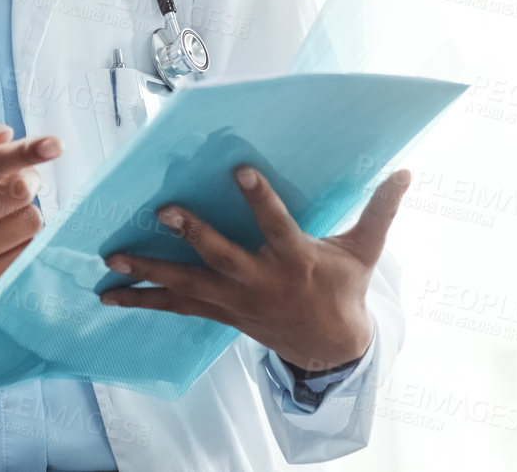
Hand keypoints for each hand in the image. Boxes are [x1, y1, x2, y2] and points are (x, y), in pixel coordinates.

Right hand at [0, 122, 60, 347]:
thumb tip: (4, 134)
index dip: (24, 153)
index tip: (55, 145)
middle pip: (19, 192)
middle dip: (29, 179)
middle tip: (17, 181)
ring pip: (31, 222)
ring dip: (27, 210)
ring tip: (5, 212)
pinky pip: (30, 250)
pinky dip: (24, 237)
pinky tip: (2, 237)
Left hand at [99, 166, 411, 371]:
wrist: (329, 348)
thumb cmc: (344, 290)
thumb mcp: (365, 252)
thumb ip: (380, 210)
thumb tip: (405, 172)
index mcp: (295, 259)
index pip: (276, 223)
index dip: (259, 198)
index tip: (240, 169)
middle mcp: (259, 280)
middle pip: (221, 256)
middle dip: (192, 235)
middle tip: (164, 211)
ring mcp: (235, 300)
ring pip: (188, 285)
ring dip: (149, 271)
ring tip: (113, 258)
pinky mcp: (219, 313)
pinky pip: (177, 306)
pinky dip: (143, 300)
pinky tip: (111, 294)